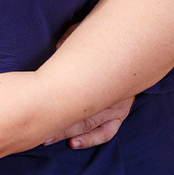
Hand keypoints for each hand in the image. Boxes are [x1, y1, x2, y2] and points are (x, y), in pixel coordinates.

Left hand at [49, 22, 133, 146]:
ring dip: (68, 133)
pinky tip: (75, 143)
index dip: (53, 106)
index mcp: (98, 77)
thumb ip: (71, 39)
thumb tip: (57, 48)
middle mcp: (109, 96)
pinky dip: (91, 139)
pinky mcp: (121, 112)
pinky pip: (107, 132)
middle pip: (78, 115)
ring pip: (89, 126)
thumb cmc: (107, 38)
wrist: (137, 43)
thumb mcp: (86, 31)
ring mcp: (117, 107)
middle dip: (56, 125)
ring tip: (49, 139)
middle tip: (38, 132)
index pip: (72, 96)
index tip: (36, 110)